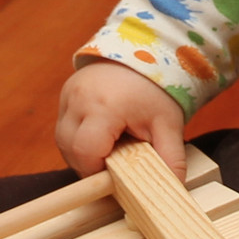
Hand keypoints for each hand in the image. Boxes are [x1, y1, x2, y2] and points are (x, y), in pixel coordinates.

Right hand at [56, 60, 186, 176]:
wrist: (144, 51)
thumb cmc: (156, 89)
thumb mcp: (168, 125)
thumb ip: (171, 159)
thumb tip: (175, 188)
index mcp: (104, 107)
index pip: (86, 152)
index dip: (97, 171)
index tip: (115, 174)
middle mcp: (79, 100)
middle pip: (70, 149)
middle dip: (89, 165)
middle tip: (114, 162)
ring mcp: (68, 95)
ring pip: (63, 140)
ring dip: (81, 153)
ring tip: (109, 147)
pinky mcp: (65, 94)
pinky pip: (63, 127)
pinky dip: (78, 139)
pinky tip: (100, 136)